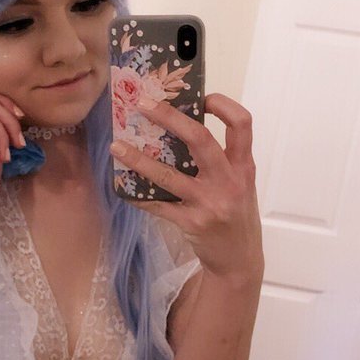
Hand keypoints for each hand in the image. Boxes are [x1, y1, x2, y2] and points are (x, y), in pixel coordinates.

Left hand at [109, 93, 263, 284]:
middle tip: (144, 104)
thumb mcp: (240, 184)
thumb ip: (222, 160)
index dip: (223, 105)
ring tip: (116, 146)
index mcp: (243, 166)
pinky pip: (157, 205)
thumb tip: (182, 127)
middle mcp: (229, 181)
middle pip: (201, 139)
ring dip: (139, 159)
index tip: (202, 97)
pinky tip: (122, 187)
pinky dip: (137, 195)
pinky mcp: (192, 223)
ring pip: (169, 175)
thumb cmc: (236, 216)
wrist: (240, 261)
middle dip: (169, 117)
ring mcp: (210, 203)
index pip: (242, 124)